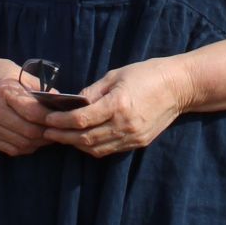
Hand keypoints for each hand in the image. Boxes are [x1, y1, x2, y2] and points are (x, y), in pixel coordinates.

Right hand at [0, 54, 54, 156]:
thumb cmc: (1, 75)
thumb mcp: (21, 74)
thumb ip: (41, 88)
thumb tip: (62, 102)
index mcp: (3, 92)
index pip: (33, 112)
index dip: (50, 118)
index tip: (62, 118)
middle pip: (28, 131)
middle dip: (47, 133)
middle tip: (58, 130)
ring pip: (22, 144)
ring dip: (38, 142)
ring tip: (47, 135)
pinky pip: (11, 149)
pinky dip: (25, 147)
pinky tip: (32, 139)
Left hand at [40, 56, 197, 156]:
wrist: (179, 87)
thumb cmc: (147, 74)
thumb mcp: (116, 75)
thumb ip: (93, 91)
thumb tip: (72, 103)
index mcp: (118, 105)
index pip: (81, 119)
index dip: (60, 121)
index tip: (46, 118)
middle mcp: (124, 125)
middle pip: (85, 138)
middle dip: (62, 136)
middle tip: (46, 132)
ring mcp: (132, 137)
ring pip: (96, 148)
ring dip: (75, 144)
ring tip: (60, 137)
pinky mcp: (138, 143)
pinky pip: (109, 150)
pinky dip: (92, 148)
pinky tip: (82, 141)